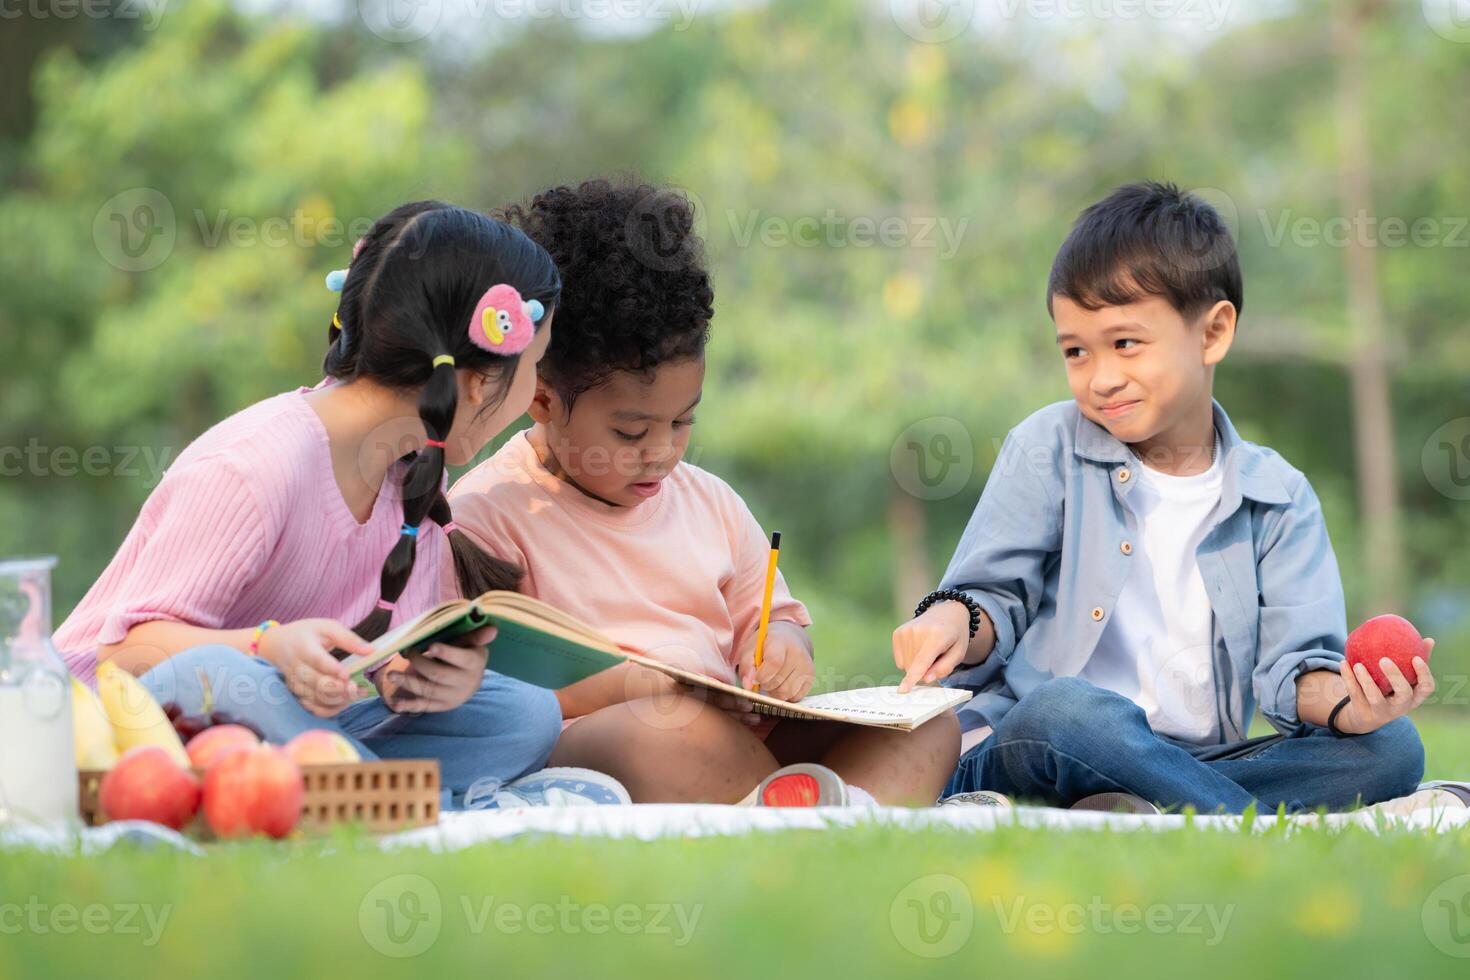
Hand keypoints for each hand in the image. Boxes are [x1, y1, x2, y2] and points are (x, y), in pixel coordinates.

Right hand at [255, 619, 372, 717]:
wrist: (275, 645)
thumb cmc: (305, 634)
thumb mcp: (326, 627)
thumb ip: (348, 639)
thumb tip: (371, 650)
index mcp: (305, 647)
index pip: (317, 660)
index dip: (332, 669)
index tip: (347, 674)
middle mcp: (297, 668)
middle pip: (316, 683)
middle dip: (339, 688)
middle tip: (357, 687)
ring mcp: (296, 684)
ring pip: (315, 698)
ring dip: (338, 700)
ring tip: (356, 694)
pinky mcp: (296, 694)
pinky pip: (312, 708)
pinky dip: (329, 709)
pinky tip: (344, 703)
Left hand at [377, 626, 494, 713]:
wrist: (470, 679)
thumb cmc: (466, 653)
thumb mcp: (472, 643)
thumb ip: (476, 635)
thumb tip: (492, 629)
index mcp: (475, 664)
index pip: (462, 659)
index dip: (447, 653)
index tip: (432, 646)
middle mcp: (466, 683)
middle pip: (440, 675)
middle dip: (420, 664)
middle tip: (408, 653)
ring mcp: (453, 697)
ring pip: (428, 690)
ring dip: (408, 683)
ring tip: (391, 675)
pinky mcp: (442, 706)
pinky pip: (424, 707)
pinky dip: (409, 705)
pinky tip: (396, 703)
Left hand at [737, 621, 814, 702]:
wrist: (790, 639)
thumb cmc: (766, 645)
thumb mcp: (751, 648)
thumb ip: (747, 666)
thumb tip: (749, 686)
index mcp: (781, 642)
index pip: (774, 663)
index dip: (761, 676)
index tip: (755, 678)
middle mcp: (798, 654)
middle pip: (778, 682)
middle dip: (765, 685)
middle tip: (763, 678)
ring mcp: (807, 667)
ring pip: (786, 694)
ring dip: (774, 693)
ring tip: (772, 681)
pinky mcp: (811, 679)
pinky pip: (795, 698)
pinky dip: (785, 696)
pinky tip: (782, 684)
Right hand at [893, 601, 970, 692]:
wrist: (946, 613)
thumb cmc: (954, 636)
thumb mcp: (959, 653)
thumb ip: (945, 668)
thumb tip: (925, 679)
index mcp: (937, 635)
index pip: (922, 661)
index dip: (913, 677)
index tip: (902, 690)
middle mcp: (918, 631)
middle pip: (913, 667)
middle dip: (924, 670)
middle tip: (936, 657)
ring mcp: (905, 630)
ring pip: (905, 665)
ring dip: (916, 665)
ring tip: (928, 650)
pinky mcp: (897, 633)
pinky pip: (900, 660)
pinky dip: (909, 659)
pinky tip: (918, 648)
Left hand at [1333, 639, 1435, 734]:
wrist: (1366, 715)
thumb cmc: (1390, 690)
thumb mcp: (1404, 679)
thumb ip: (1414, 659)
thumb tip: (1429, 639)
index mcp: (1414, 697)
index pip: (1426, 687)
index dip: (1424, 674)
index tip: (1416, 657)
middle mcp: (1401, 707)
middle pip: (1403, 693)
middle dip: (1395, 677)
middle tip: (1384, 659)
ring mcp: (1382, 712)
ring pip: (1375, 697)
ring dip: (1366, 680)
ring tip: (1358, 664)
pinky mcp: (1363, 712)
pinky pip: (1355, 693)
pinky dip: (1348, 678)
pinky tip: (1344, 662)